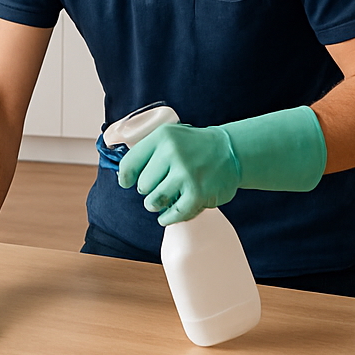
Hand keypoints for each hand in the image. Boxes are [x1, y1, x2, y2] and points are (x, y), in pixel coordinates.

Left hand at [117, 122, 240, 225]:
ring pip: (154, 201)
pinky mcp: (198, 192)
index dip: (126, 177)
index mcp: (162, 137)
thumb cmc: (193, 146)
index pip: (130, 163)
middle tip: (158, 187)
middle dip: (147, 190)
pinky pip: (175, 213)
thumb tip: (123, 174)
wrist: (231, 151)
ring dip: (155, 205)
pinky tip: (166, 216)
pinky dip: (168, 218)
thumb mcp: (169, 136)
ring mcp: (186, 173)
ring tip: (159, 202)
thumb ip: (147, 150)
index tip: (127, 182)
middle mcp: (173, 152)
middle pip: (142, 185)